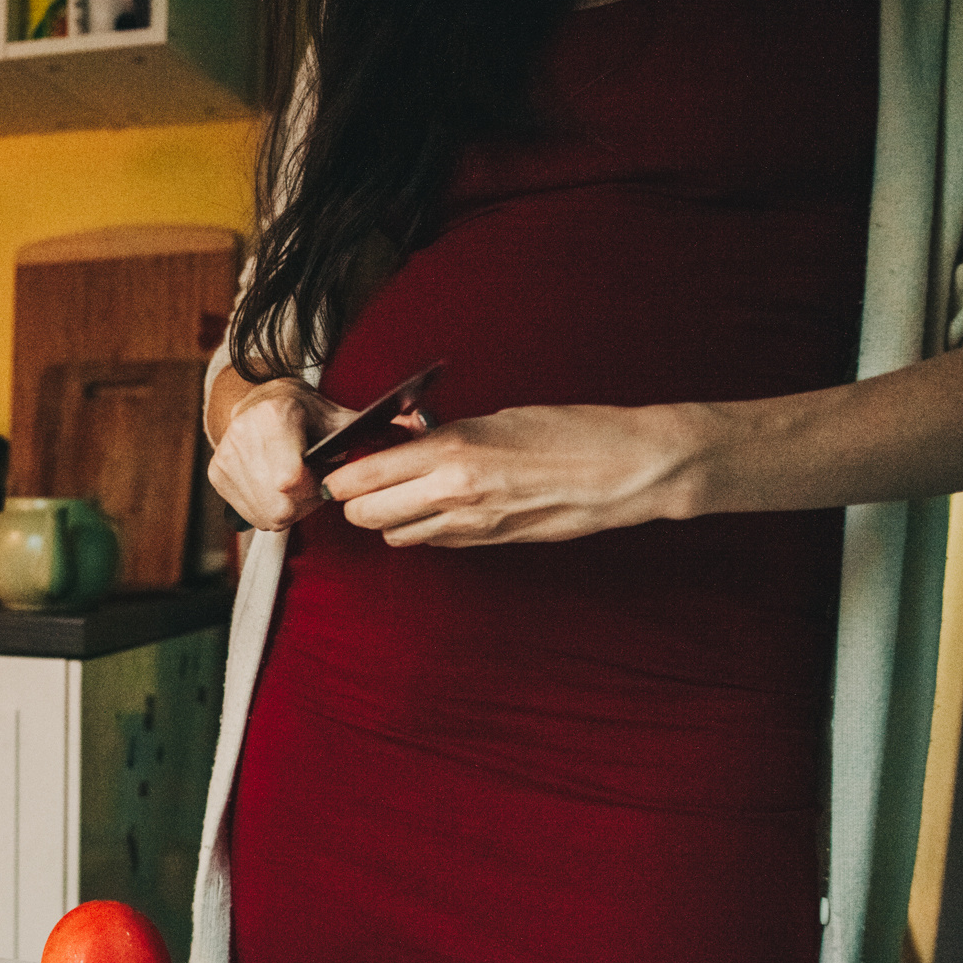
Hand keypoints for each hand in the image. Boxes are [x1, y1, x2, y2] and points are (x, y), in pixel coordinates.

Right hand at [206, 379, 358, 531]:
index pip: (292, 481)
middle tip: (312, 482)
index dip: (315, 487)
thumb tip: (411, 430)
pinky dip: (271, 510)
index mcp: (272, 416)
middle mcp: (242, 436)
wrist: (255, 400)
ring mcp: (226, 458)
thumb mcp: (335, 415)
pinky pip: (253, 515)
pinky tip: (277, 489)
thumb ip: (367, 430)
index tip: (322, 473)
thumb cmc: (302, 410)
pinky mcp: (216, 475)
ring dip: (289, 509)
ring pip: (268, 516)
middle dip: (304, 503)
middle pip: (281, 506)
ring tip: (296, 484)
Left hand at [327, 402, 699, 546]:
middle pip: (365, 515)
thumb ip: (444, 435)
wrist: (623, 471)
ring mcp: (469, 524)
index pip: (362, 476)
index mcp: (450, 451)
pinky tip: (439, 506)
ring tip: (405, 492)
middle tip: (364, 483)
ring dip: (389, 517)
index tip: (339, 466)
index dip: (342, 475)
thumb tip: (403, 443)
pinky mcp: (487, 543)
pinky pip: (432, 542)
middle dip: (355, 502)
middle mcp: (452, 492)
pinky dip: (423, 527)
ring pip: (395, 536)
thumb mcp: (496, 419)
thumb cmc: (569, 432)